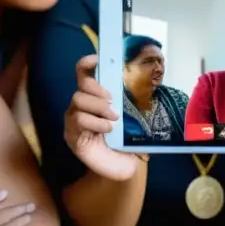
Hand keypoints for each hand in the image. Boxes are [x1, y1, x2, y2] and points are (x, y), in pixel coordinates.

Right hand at [64, 55, 141, 180]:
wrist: (122, 166)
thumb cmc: (126, 141)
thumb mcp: (134, 118)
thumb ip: (135, 103)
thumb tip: (151, 84)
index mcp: (94, 97)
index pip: (84, 74)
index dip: (87, 63)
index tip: (98, 59)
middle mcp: (81, 106)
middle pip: (81, 86)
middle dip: (96, 89)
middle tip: (112, 101)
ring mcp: (74, 120)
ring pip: (78, 101)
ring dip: (98, 107)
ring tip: (113, 118)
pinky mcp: (73, 136)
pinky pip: (79, 120)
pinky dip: (96, 123)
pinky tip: (107, 130)